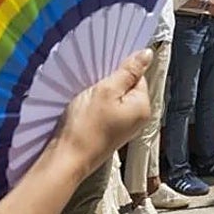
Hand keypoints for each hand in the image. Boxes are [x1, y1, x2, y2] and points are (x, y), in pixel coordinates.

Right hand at [53, 49, 153, 175]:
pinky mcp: (111, 132)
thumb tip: (147, 54)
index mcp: (143, 107)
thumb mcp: (107, 90)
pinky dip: (98, 105)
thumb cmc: (85, 126)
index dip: (120, 70)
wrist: (66, 158)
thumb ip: (128, 71)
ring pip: (117, 98)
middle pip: (128, 87)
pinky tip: (86, 108)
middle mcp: (138, 118)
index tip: (104, 72)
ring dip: (102, 93)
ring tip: (88, 98)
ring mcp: (125, 127)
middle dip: (111, 82)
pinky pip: (109, 110)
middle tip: (94, 85)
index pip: (139, 76)